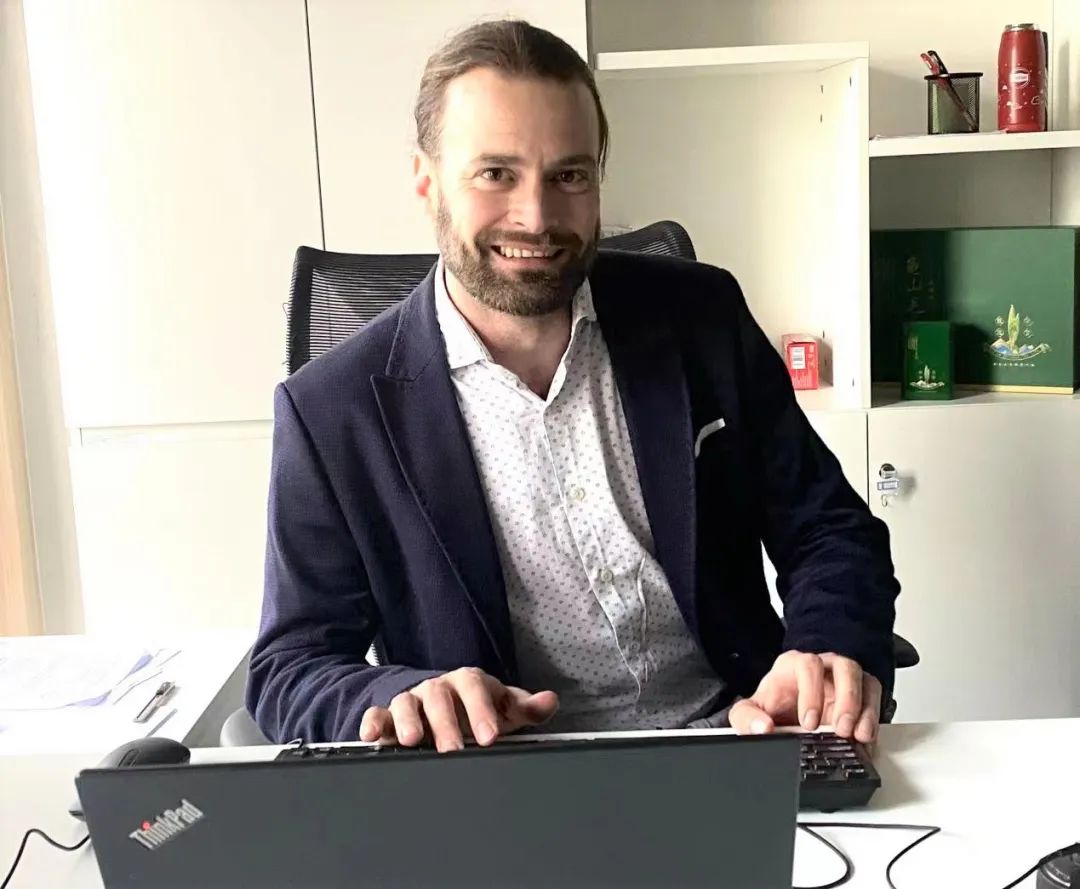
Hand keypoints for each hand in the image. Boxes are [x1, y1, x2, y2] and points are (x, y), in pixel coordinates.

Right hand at [358, 667, 558, 752]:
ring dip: (408, 720)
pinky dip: (373, 722)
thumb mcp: (503, 709)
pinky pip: (377, 713)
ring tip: (410, 740)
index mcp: (469, 682)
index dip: (482, 709)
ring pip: (406, 702)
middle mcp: (439, 687)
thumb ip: (526, 708)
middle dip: (446, 723)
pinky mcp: (389, 715)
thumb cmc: (478, 710)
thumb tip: (550, 701)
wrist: (444, 705)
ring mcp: (413, 700)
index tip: (490, 736)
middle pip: (440, 696)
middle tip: (453, 749)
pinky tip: (372, 736)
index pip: (475, 686)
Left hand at [728, 652, 881, 742]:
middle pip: (844, 669)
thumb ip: (747, 716)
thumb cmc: (779, 699)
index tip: (808, 723)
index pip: (808, 665)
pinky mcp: (863, 692)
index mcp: (796, 665)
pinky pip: (875, 698)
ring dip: (863, 710)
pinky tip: (867, 738)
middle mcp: (826, 666)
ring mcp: (847, 679)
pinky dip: (873, 719)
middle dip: (846, 700)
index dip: (811, 692)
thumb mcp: (757, 706)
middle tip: (841, 729)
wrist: (795, 698)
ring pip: (864, 681)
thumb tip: (760, 728)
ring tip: (858, 736)